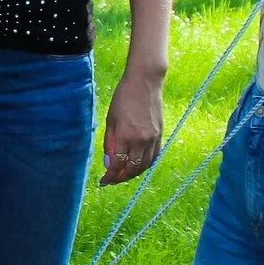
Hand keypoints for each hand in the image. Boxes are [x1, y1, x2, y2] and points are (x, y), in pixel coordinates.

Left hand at [100, 65, 163, 184]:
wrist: (145, 82)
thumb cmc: (123, 98)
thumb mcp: (110, 119)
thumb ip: (110, 142)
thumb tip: (108, 162)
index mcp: (125, 136)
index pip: (117, 165)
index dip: (110, 176)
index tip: (103, 182)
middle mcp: (141, 140)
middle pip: (132, 169)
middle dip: (121, 178)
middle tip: (112, 180)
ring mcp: (153, 138)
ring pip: (145, 165)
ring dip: (134, 174)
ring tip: (124, 174)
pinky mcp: (160, 134)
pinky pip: (154, 156)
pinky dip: (146, 165)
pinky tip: (138, 165)